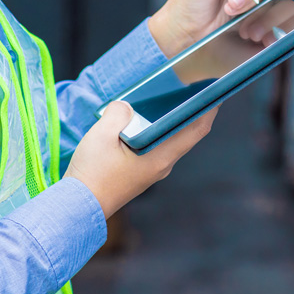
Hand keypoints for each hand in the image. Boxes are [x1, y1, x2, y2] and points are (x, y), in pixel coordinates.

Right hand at [64, 101, 217, 217]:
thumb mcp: (103, 134)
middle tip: (192, 87)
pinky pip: (153, 146)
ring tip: (167, 97)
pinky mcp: (139, 173)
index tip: (217, 91)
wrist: (76, 207)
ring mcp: (151, 171)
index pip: (196, 130)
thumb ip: (119, 112)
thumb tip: (127, 107)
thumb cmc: (92, 173)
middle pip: (184, 134)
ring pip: (168, 140)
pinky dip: (154, 130)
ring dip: (170, 120)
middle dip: (190, 110)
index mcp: (161, 157)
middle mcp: (162, 166)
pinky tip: (140, 119)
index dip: (209, 109)